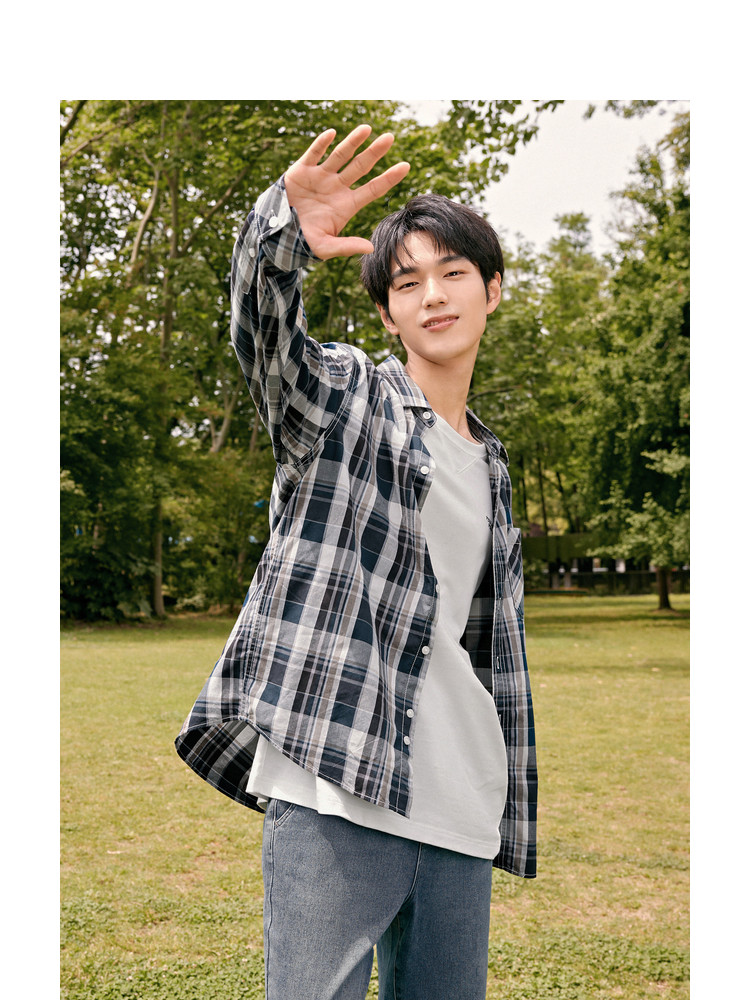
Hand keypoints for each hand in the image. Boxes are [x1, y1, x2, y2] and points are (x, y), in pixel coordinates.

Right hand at [284, 125, 409, 259]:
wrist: (277, 234)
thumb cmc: (304, 242)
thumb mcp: (326, 247)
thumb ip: (347, 246)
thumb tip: (371, 248)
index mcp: (346, 205)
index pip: (373, 189)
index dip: (389, 178)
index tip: (406, 166)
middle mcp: (337, 187)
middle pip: (360, 167)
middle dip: (375, 152)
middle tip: (390, 137)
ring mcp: (321, 177)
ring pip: (340, 155)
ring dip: (353, 142)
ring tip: (367, 128)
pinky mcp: (302, 170)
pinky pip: (314, 154)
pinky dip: (321, 144)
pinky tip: (332, 134)